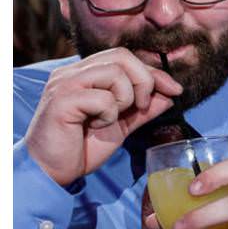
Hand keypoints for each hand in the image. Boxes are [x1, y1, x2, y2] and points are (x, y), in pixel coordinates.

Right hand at [24, 48, 182, 186]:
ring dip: (125, 98)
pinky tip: (97, 126)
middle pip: (122, 56)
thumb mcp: (121, 125)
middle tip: (140, 107)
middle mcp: (72, 73)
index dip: (154, 72)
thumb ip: (143, 108)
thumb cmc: (82, 147)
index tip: (175, 90)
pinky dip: (109, 114)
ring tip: (112, 118)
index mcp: (84, 74)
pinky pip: (102, 97)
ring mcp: (64, 84)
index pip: (125, 58)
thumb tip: (170, 95)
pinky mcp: (61, 100)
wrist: (52, 171)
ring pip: (115, 73)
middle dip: (145, 81)